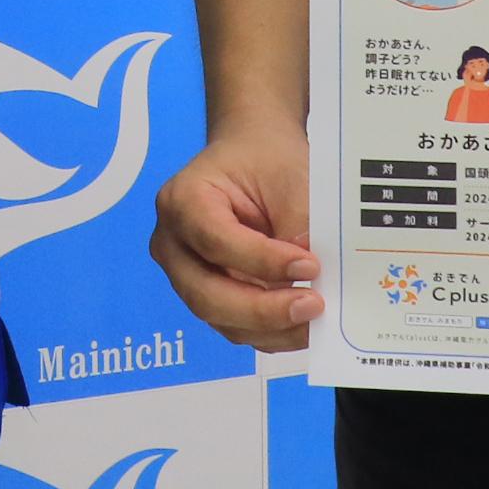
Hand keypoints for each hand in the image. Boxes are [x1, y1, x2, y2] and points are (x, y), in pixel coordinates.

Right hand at [150, 120, 320, 350]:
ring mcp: (185, 275)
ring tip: (315, 321)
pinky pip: (234, 326)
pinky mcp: (206, 295)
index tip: (310, 265)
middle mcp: (173, 243)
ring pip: (220, 318)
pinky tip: (303, 326)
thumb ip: (297, 224)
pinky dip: (270, 332)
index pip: (216, 241)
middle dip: (263, 309)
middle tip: (313, 305)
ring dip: (270, 328)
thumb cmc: (265, 159)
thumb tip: (313, 276)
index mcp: (182, 200)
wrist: (252, 156)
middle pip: (207, 293)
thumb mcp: (287, 176)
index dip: (262, 261)